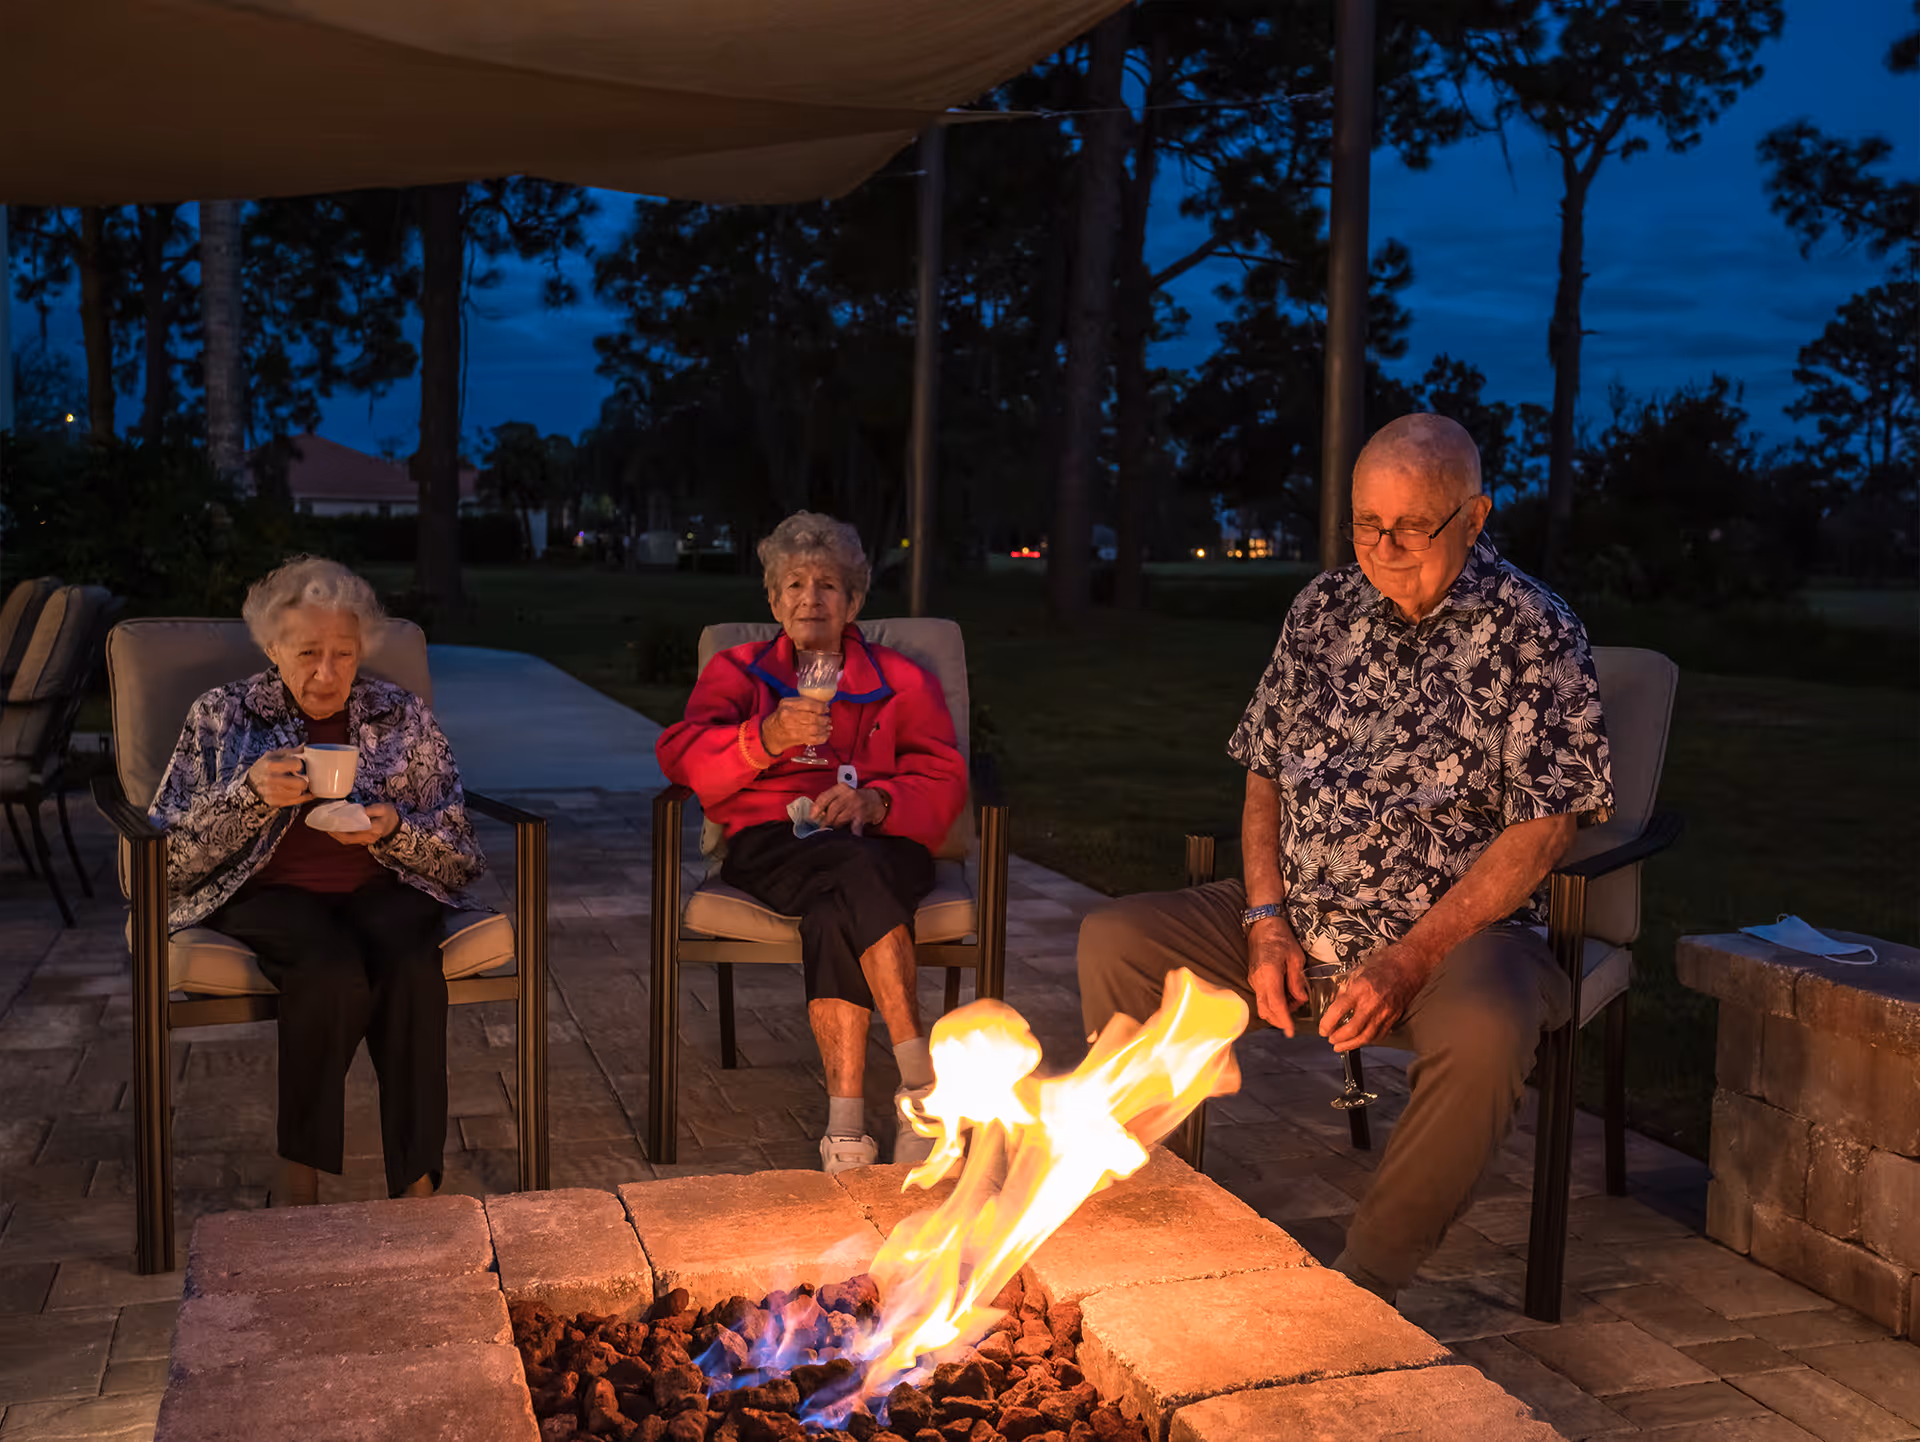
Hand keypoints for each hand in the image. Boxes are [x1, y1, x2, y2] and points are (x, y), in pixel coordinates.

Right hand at [247, 748, 310, 808]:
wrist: (250, 782)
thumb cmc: (265, 766)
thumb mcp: (274, 755)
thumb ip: (292, 751)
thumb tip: (306, 747)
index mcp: (270, 765)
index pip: (296, 764)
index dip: (299, 764)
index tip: (297, 765)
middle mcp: (270, 780)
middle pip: (301, 783)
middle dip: (304, 779)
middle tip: (302, 777)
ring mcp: (271, 793)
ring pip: (299, 792)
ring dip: (301, 788)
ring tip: (298, 783)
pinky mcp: (274, 802)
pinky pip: (296, 801)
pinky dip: (302, 797)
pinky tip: (304, 792)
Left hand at [330, 803, 399, 846]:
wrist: (396, 824)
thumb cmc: (389, 814)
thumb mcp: (383, 808)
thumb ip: (371, 810)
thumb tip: (357, 811)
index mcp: (374, 829)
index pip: (354, 829)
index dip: (342, 826)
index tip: (332, 820)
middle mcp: (369, 837)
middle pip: (348, 838)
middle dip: (335, 832)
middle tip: (325, 824)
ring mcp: (366, 841)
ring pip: (347, 841)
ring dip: (336, 835)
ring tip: (327, 827)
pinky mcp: (363, 841)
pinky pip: (350, 840)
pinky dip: (340, 835)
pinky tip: (335, 830)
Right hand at [759, 698, 829, 754]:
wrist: (770, 734)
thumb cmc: (781, 717)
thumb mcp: (787, 705)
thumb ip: (801, 702)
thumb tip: (823, 704)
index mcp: (788, 705)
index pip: (808, 704)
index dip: (821, 707)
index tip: (826, 709)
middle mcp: (789, 715)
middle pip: (812, 717)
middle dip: (824, 719)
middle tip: (828, 720)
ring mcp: (792, 728)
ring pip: (814, 728)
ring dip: (824, 728)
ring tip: (828, 727)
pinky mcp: (796, 739)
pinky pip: (813, 739)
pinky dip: (822, 738)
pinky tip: (825, 735)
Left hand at [810, 784, 882, 829]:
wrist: (874, 800)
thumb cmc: (853, 799)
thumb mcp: (841, 794)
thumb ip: (829, 801)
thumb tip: (815, 815)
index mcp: (841, 788)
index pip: (824, 797)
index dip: (816, 808)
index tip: (811, 817)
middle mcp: (849, 795)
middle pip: (831, 810)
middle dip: (825, 820)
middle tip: (822, 827)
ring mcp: (856, 805)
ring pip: (839, 820)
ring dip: (834, 826)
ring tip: (833, 828)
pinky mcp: (862, 816)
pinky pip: (854, 827)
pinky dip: (851, 833)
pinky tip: (848, 837)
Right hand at [1247, 917, 1307, 1037]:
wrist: (1262, 924)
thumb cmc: (1280, 937)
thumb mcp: (1295, 958)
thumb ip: (1297, 981)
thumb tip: (1301, 999)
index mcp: (1269, 975)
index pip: (1276, 1005)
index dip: (1284, 1021)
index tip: (1290, 1032)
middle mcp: (1258, 981)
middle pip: (1266, 1010)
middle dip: (1280, 1019)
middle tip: (1296, 1015)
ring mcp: (1253, 980)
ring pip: (1262, 1005)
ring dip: (1277, 1010)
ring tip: (1293, 1000)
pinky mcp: (1253, 978)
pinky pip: (1261, 997)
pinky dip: (1272, 1002)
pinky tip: (1284, 994)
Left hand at [1320, 939, 1432, 1052]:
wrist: (1410, 965)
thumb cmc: (1385, 964)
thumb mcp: (1358, 971)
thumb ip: (1346, 989)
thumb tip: (1335, 1003)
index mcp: (1360, 989)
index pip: (1338, 1010)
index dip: (1327, 1023)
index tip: (1322, 1029)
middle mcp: (1373, 1003)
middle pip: (1353, 1029)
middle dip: (1338, 1038)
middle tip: (1330, 1039)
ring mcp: (1385, 1012)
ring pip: (1367, 1037)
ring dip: (1351, 1045)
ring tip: (1341, 1046)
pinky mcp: (1394, 1017)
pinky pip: (1380, 1034)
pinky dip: (1368, 1040)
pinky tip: (1360, 1040)